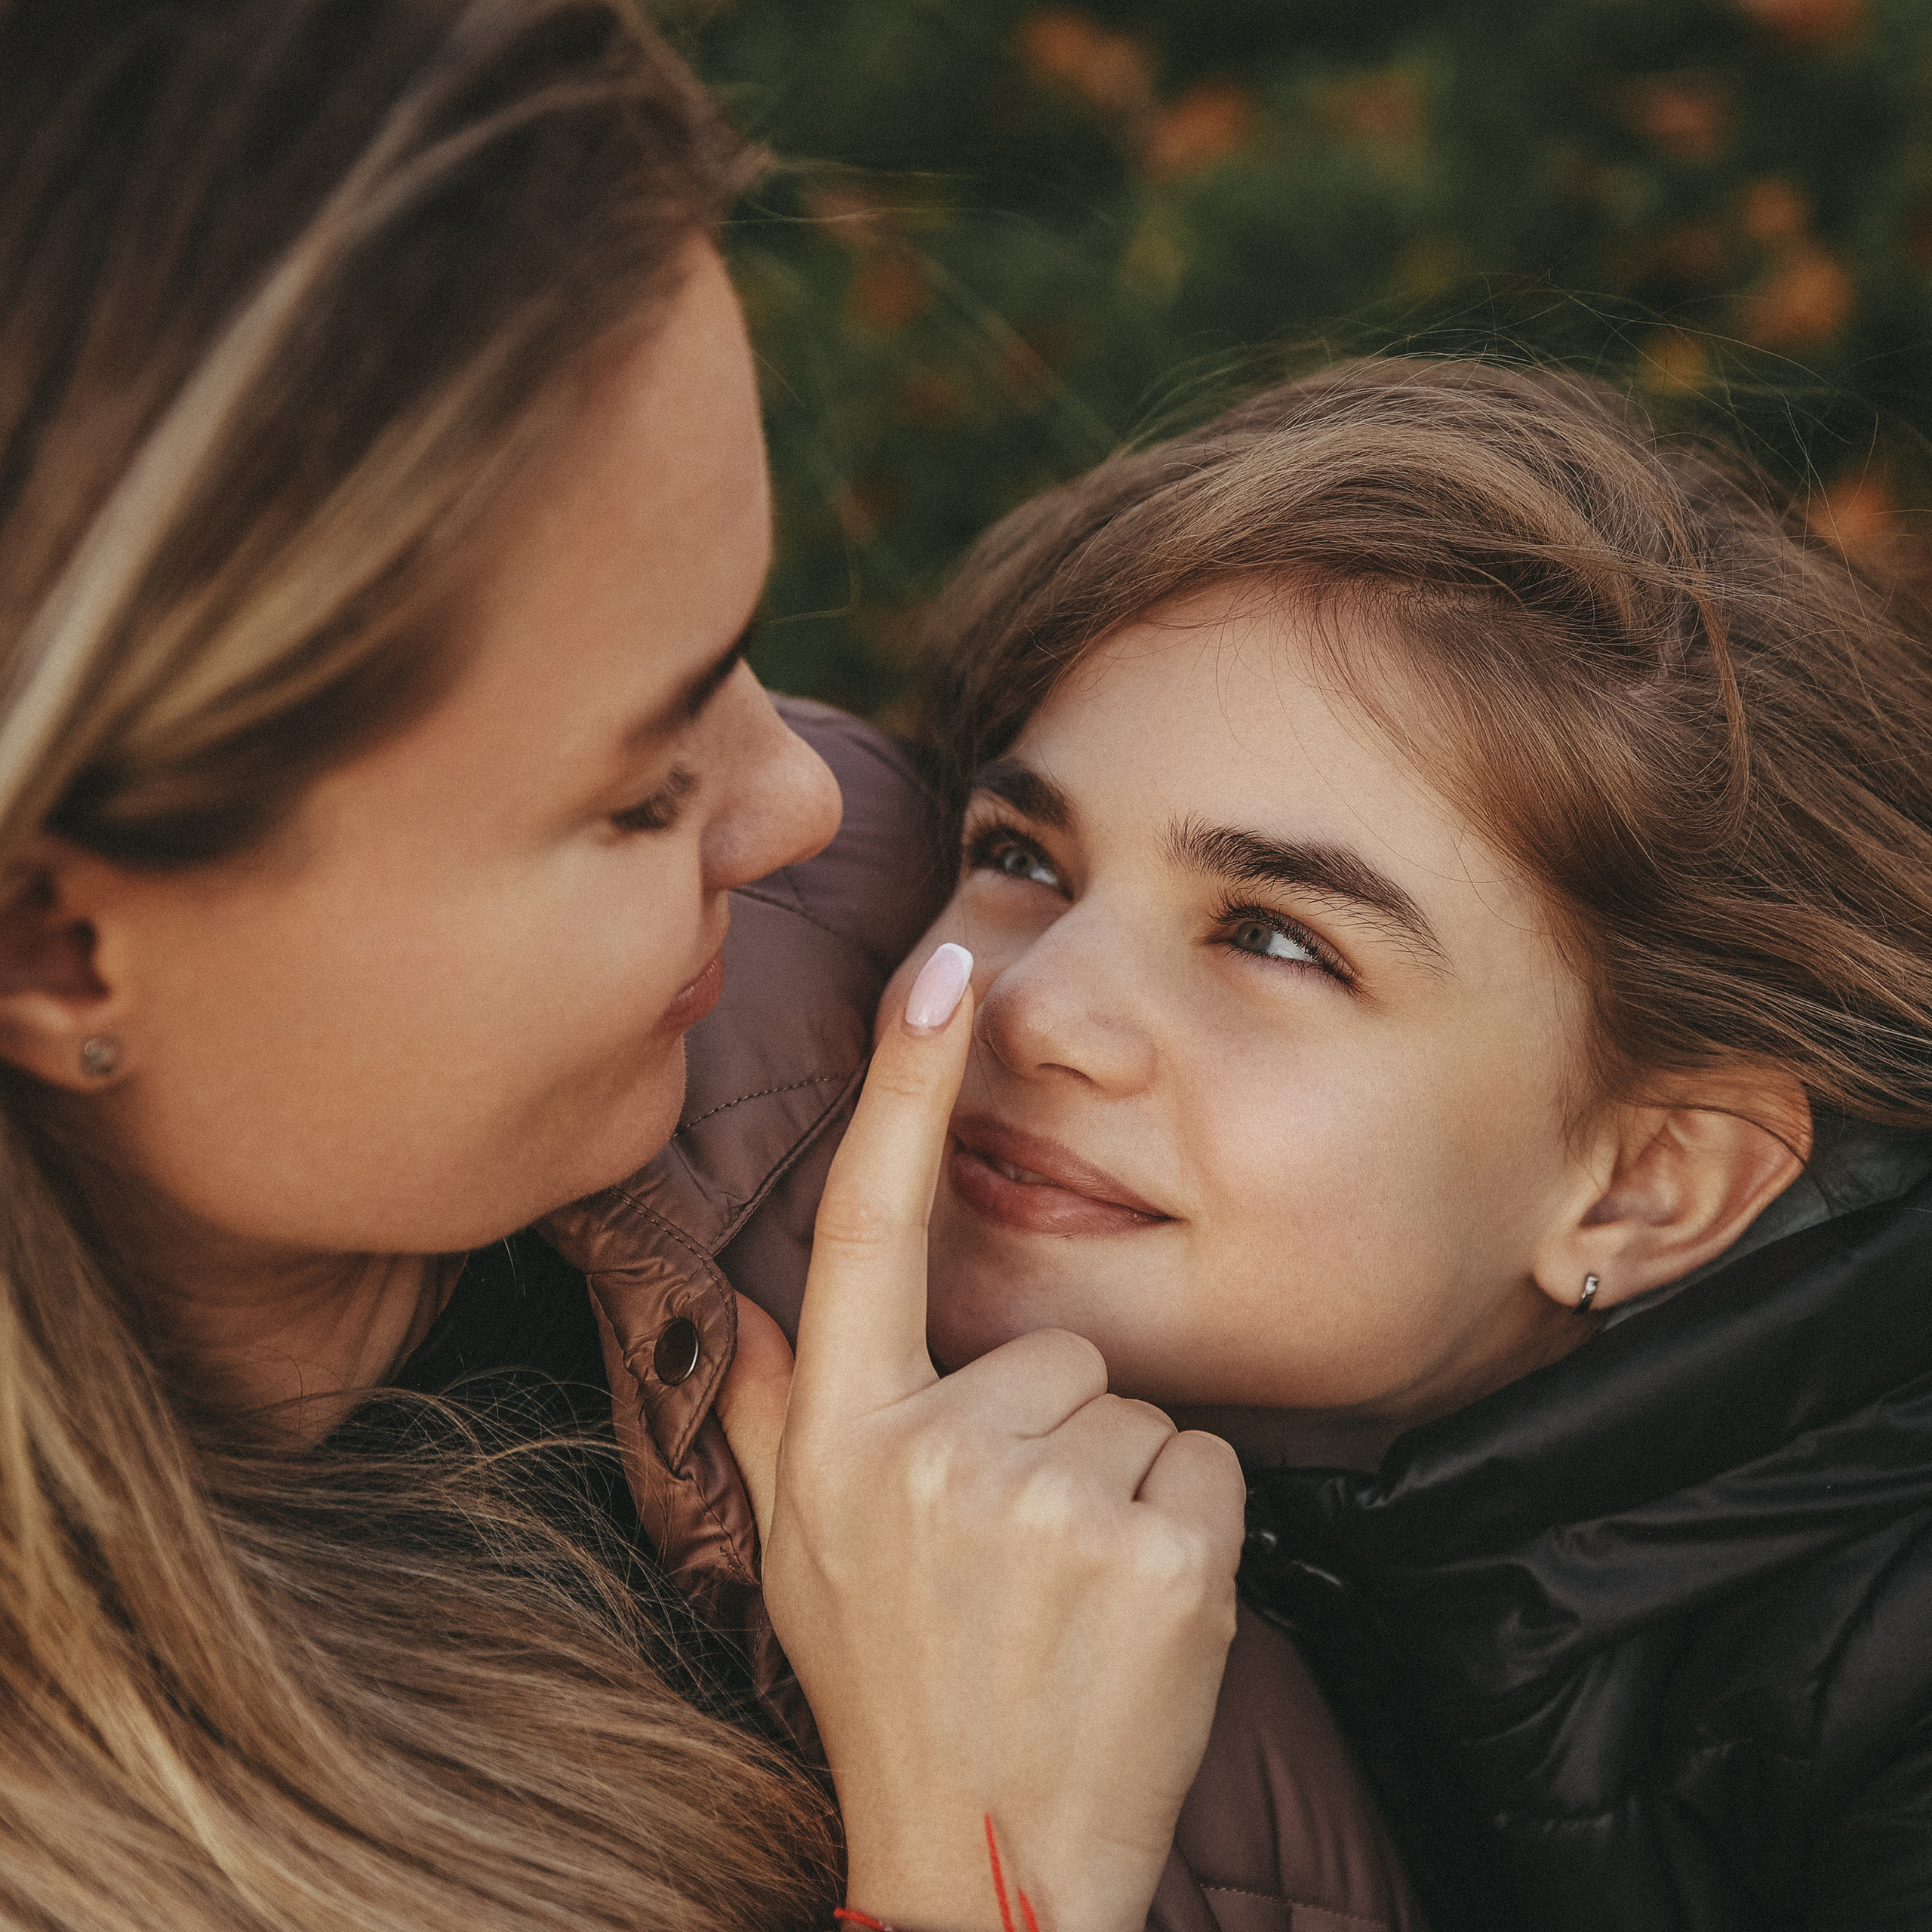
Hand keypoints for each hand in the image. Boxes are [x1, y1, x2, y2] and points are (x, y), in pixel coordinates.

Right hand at [717, 944, 1245, 1931]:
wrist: (991, 1867)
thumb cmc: (896, 1690)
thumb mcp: (798, 1556)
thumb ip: (771, 1412)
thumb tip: (742, 1299)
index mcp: (845, 1437)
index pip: (867, 1224)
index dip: (906, 1087)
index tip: (944, 972)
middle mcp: (935, 1451)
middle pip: (1050, 1341)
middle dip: (1050, 1426)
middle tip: (1018, 1554)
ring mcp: (1051, 1498)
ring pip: (1130, 1404)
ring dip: (1117, 1482)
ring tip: (1069, 1592)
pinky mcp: (1164, 1545)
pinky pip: (1203, 1461)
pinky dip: (1188, 1526)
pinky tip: (1133, 1613)